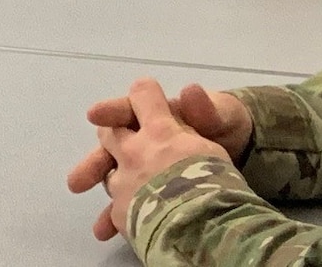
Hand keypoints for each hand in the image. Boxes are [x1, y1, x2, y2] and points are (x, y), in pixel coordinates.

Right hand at [67, 80, 239, 240]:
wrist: (242, 149)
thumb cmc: (225, 124)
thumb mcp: (223, 114)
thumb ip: (207, 108)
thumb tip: (191, 91)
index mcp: (158, 113)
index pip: (130, 108)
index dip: (112, 111)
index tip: (94, 115)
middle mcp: (144, 137)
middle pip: (113, 146)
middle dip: (96, 161)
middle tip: (79, 181)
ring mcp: (146, 163)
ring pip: (116, 175)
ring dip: (101, 194)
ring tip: (94, 218)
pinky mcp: (152, 187)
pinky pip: (130, 201)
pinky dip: (118, 216)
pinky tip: (108, 231)